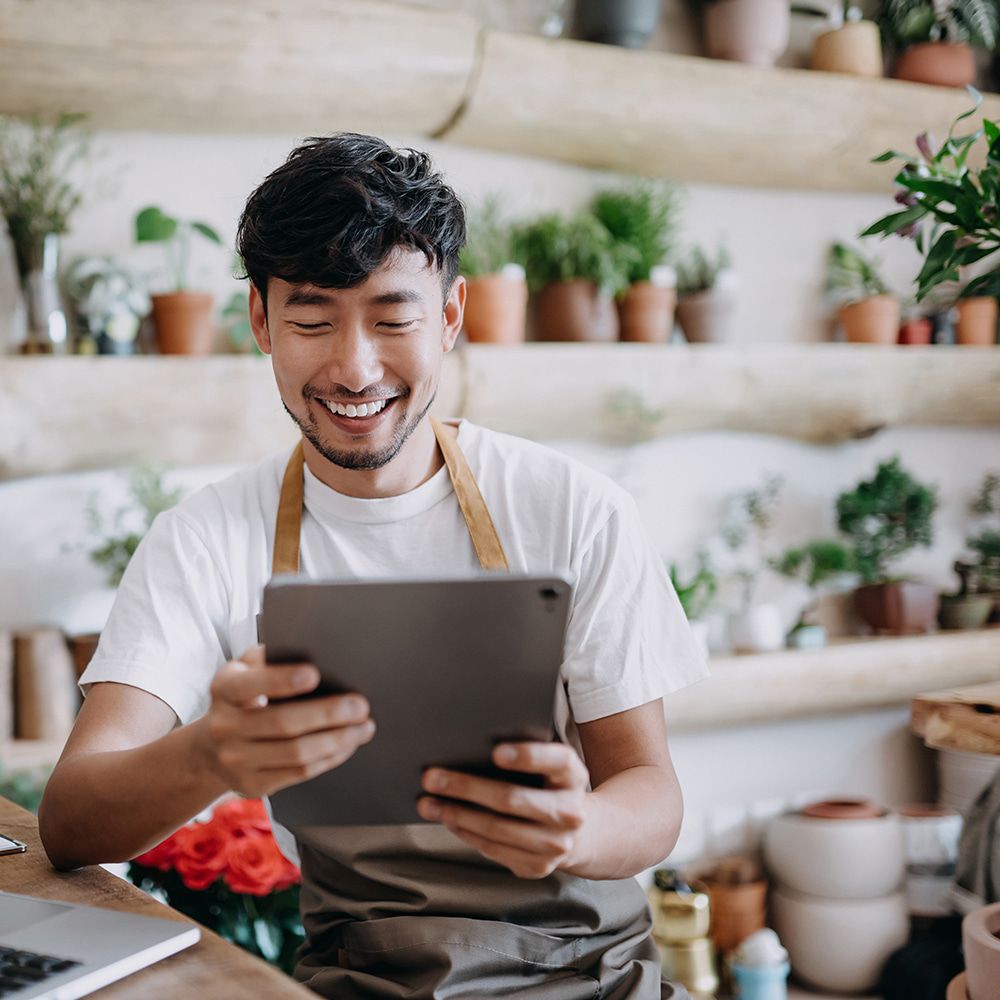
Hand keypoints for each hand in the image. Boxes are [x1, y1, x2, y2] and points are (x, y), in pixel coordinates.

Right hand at [196, 645, 374, 797]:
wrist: (211, 748)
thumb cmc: (243, 697)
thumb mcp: (246, 671)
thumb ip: (271, 658)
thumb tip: (317, 648)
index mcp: (224, 688)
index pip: (252, 684)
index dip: (282, 680)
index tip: (315, 674)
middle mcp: (224, 726)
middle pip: (282, 722)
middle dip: (327, 714)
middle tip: (360, 705)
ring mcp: (235, 760)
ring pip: (295, 753)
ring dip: (337, 740)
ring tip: (364, 727)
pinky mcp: (252, 784)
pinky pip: (298, 773)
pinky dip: (329, 758)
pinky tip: (348, 745)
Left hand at [416, 742, 590, 878]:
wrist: (582, 830)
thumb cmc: (551, 785)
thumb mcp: (550, 765)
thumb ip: (525, 755)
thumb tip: (470, 748)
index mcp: (573, 775)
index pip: (555, 761)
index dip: (527, 756)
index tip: (495, 752)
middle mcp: (570, 812)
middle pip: (512, 799)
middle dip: (466, 787)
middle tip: (431, 777)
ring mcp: (556, 844)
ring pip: (496, 829)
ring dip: (456, 814)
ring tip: (428, 802)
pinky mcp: (538, 866)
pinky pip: (494, 849)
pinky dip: (466, 833)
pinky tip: (449, 819)